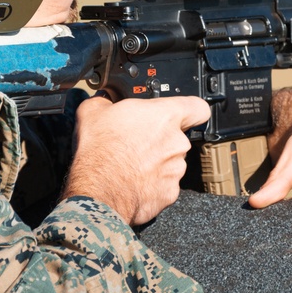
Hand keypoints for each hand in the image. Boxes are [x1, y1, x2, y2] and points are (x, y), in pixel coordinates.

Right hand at [64, 95, 210, 224]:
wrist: (97, 191)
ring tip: (131, 165)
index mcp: (165, 116)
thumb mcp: (93, 112)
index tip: (184, 114)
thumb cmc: (99, 152)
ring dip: (157, 162)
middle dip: (162, 140)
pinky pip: (165, 184)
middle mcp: (177, 142)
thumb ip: (106, 100)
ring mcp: (176, 169)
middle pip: (178, 137)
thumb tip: (104, 100)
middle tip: (138, 143)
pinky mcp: (171, 192)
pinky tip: (133, 182)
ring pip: (172, 162)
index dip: (191, 110)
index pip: (198, 107)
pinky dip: (153, 184)